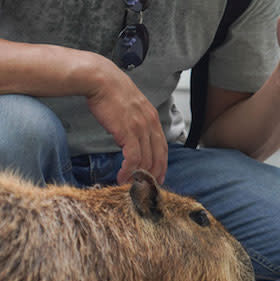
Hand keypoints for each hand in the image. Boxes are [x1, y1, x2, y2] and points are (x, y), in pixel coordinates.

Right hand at [85, 58, 167, 183]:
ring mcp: (140, 128)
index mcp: (152, 117)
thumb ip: (135, 120)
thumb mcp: (131, 104)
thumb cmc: (110, 90)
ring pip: (146, 159)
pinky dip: (129, 170)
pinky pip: (133, 158)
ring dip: (140, 175)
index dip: (162, 162)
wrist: (99, 78)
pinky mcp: (128, 132)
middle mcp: (150, 124)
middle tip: (150, 185)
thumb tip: (128, 136)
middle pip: (158, 155)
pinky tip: (122, 177)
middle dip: (155, 173)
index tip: (159, 174)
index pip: (162, 145)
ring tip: (132, 185)